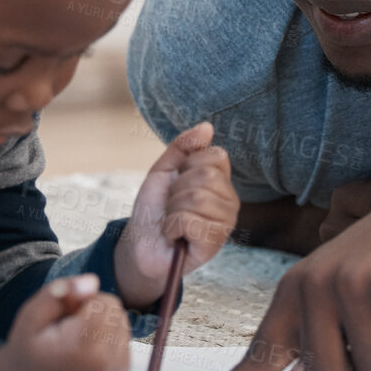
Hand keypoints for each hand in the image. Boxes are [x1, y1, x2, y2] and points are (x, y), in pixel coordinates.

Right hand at [0, 274, 129, 370]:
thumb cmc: (27, 350)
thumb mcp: (31, 315)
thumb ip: (59, 292)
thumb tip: (93, 280)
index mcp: (85, 349)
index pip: (104, 301)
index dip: (80, 302)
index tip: (60, 320)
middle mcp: (109, 363)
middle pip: (115, 309)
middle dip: (93, 310)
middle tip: (65, 329)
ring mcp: (118, 370)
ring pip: (121, 320)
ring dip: (100, 322)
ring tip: (73, 339)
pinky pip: (122, 335)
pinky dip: (106, 335)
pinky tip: (84, 349)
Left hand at [115, 122, 237, 307]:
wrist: (140, 244)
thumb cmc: (154, 208)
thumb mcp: (163, 170)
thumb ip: (183, 146)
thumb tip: (207, 126)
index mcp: (221, 181)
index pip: (217, 155)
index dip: (188, 165)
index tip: (177, 181)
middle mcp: (230, 201)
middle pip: (207, 176)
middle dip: (178, 189)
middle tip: (172, 205)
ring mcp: (225, 223)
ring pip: (197, 198)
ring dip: (173, 209)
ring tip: (172, 221)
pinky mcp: (214, 243)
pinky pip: (189, 220)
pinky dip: (171, 226)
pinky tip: (174, 235)